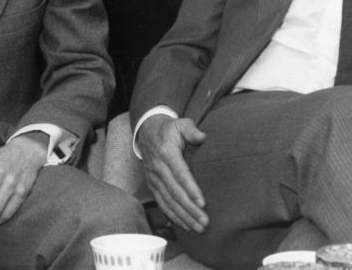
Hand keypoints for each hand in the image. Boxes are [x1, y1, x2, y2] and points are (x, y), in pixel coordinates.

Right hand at [135, 115, 207, 231]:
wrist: (146, 131)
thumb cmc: (168, 129)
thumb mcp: (180, 123)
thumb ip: (191, 129)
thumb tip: (202, 137)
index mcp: (166, 152)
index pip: (180, 174)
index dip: (191, 190)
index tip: (203, 203)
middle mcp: (158, 167)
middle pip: (175, 192)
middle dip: (190, 209)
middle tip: (205, 221)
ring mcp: (153, 177)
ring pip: (168, 201)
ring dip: (183, 216)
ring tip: (198, 227)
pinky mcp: (152, 184)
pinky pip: (161, 202)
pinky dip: (172, 215)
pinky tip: (185, 225)